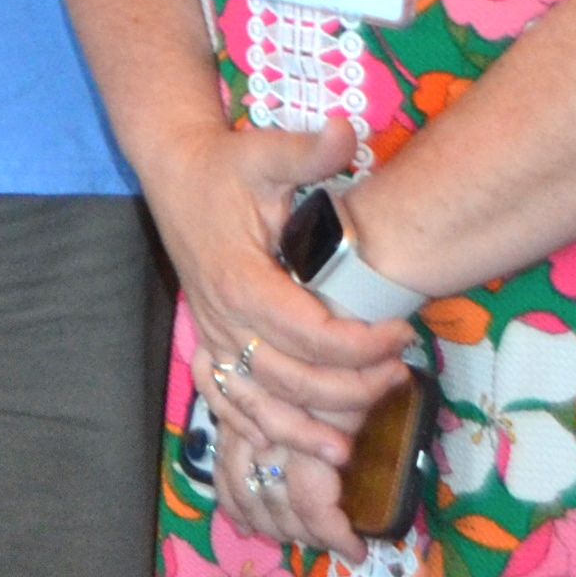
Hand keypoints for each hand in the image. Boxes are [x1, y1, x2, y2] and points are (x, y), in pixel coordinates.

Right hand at [156, 116, 418, 559]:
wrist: (172, 173)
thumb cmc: (226, 167)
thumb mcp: (264, 152)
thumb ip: (307, 151)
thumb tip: (346, 132)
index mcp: (240, 280)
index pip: (308, 334)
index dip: (360, 345)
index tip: (403, 333)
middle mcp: (222, 317)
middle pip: (289, 379)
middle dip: (349, 391)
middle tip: (398, 376)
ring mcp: (212, 334)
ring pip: (259, 402)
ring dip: (304, 430)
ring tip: (349, 445)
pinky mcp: (210, 342)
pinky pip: (231, 400)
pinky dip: (261, 429)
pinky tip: (296, 444)